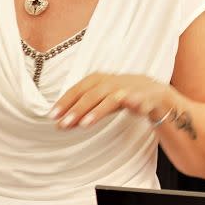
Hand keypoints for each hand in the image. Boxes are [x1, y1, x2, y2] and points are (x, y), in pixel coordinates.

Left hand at [50, 73, 178, 130]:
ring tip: (85, 124)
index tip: (52, 116)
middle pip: (91, 95)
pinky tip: (128, 108)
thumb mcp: (98, 102)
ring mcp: (128, 88)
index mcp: (97, 80)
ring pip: (111, 99)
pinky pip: (138, 100)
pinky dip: (134, 103)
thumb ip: (81, 112)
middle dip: (77, 110)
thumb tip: (60, 124)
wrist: (152, 93)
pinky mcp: (144, 97)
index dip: (65, 102)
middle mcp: (111, 82)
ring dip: (98, 111)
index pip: (77, 90)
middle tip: (64, 124)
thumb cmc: (119, 97)